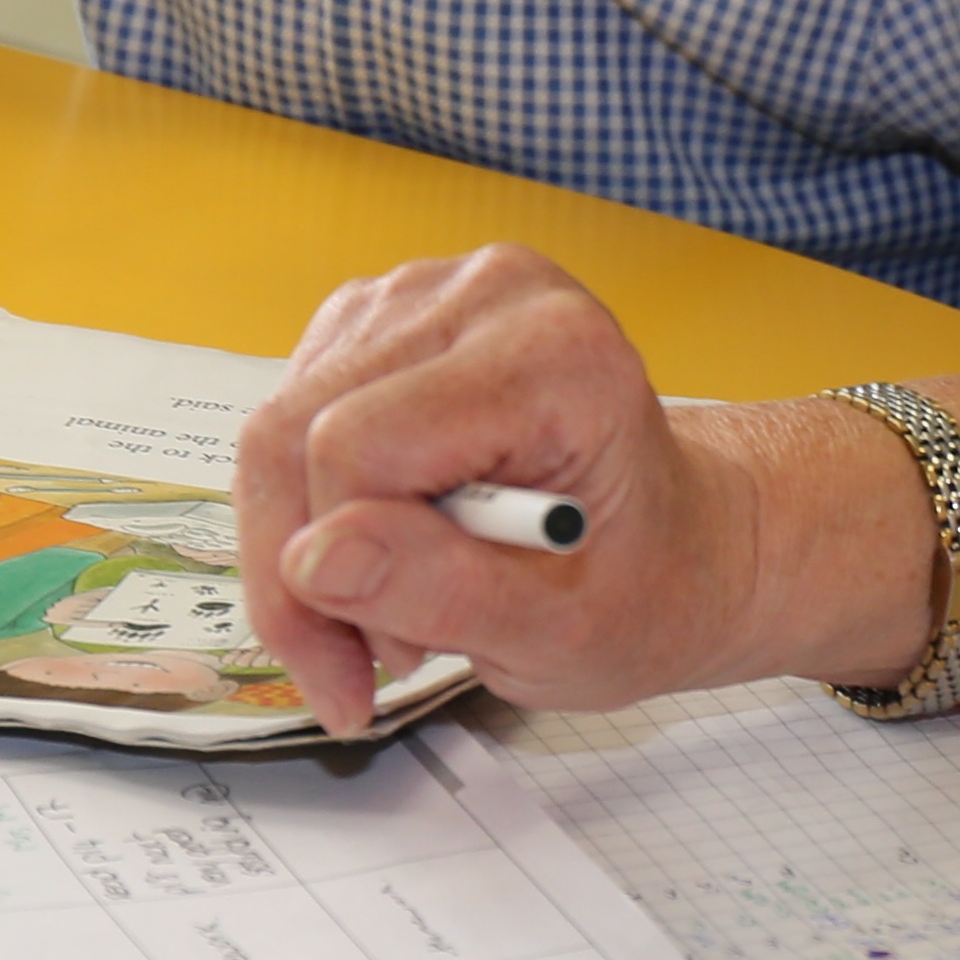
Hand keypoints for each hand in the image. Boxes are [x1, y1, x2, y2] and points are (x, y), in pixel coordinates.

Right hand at [238, 247, 775, 733]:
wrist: (681, 543)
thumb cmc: (643, 583)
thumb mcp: (560, 633)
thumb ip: (441, 591)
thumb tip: (314, 560)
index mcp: (554, 351)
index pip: (357, 447)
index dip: (341, 571)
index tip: (390, 662)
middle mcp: (488, 293)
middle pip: (297, 431)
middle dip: (306, 573)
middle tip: (364, 667)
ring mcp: (428, 292)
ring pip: (279, 427)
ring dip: (304, 549)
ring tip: (391, 616)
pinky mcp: (383, 317)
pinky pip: (290, 416)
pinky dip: (312, 512)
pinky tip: (380, 555)